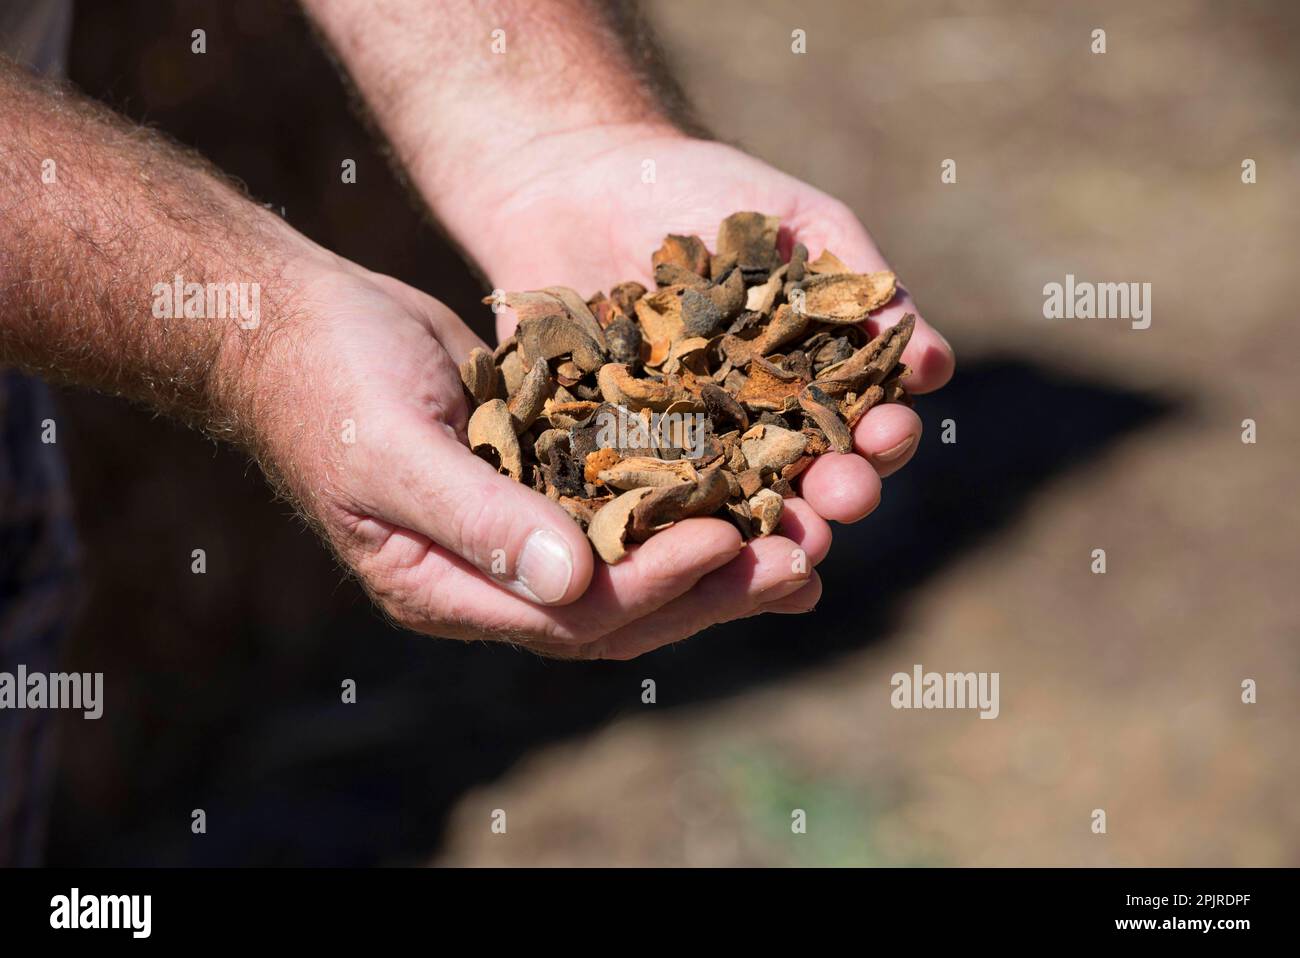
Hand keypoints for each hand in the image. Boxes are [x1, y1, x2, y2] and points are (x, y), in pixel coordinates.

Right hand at [227, 258, 825, 658]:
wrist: (296, 324)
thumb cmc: (325, 384)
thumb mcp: (390, 451)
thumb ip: (475, 518)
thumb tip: (572, 579)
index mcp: (446, 591)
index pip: (571, 614)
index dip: (654, 583)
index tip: (728, 540)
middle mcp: (491, 578)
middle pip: (620, 607)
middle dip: (710, 588)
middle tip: (801, 560)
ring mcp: (518, 531)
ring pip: (634, 563)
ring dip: (717, 555)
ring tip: (805, 541)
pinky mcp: (541, 478)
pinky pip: (627, 503)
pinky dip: (687, 499)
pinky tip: (751, 482)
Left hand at [440, 125, 955, 525]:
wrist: (582, 176)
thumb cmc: (703, 193)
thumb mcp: (796, 223)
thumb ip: (859, 286)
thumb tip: (936, 366)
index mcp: (809, 385)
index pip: (861, 426)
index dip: (882, 437)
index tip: (887, 433)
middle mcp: (752, 432)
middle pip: (804, 480)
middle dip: (833, 494)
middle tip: (844, 497)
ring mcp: (680, 450)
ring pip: (727, 508)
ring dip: (760, 530)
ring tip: (779, 536)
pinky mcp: (608, 455)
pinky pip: (634, 498)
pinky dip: (656, 524)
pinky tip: (676, 540)